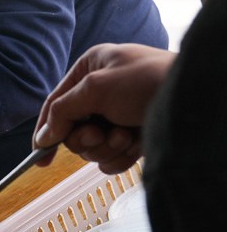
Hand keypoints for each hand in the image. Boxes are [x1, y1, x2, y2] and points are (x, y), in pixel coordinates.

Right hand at [33, 43, 174, 172]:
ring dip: (106, 147)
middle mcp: (101, 95)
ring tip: (126, 135)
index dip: (45, 130)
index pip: (55, 104)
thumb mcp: (96, 88)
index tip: (39, 157)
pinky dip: (120, 157)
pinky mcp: (132, 138)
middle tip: (102, 133)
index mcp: (90, 72)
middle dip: (87, 139)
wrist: (192, 99)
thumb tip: (43, 136)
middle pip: (71, 132)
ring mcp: (117, 118)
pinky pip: (110, 159)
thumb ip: (62, 111)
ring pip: (91, 149)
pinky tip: (135, 144)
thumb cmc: (147, 81)